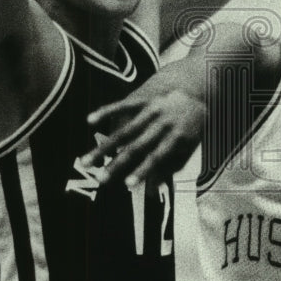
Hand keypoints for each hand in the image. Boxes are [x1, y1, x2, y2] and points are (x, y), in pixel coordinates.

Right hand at [82, 88, 206, 187]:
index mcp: (177, 137)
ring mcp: (151, 109)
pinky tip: (89, 121)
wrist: (194, 88)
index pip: (157, 157)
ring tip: (86, 161)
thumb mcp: (187, 148)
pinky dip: (105, 112)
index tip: (127, 185)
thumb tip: (150, 193)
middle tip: (100, 179)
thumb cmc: (188, 126)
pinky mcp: (142, 98)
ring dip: (104, 146)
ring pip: (124, 130)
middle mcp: (163, 123)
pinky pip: (120, 105)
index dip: (143, 171)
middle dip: (118, 164)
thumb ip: (169, 169)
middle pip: (136, 146)